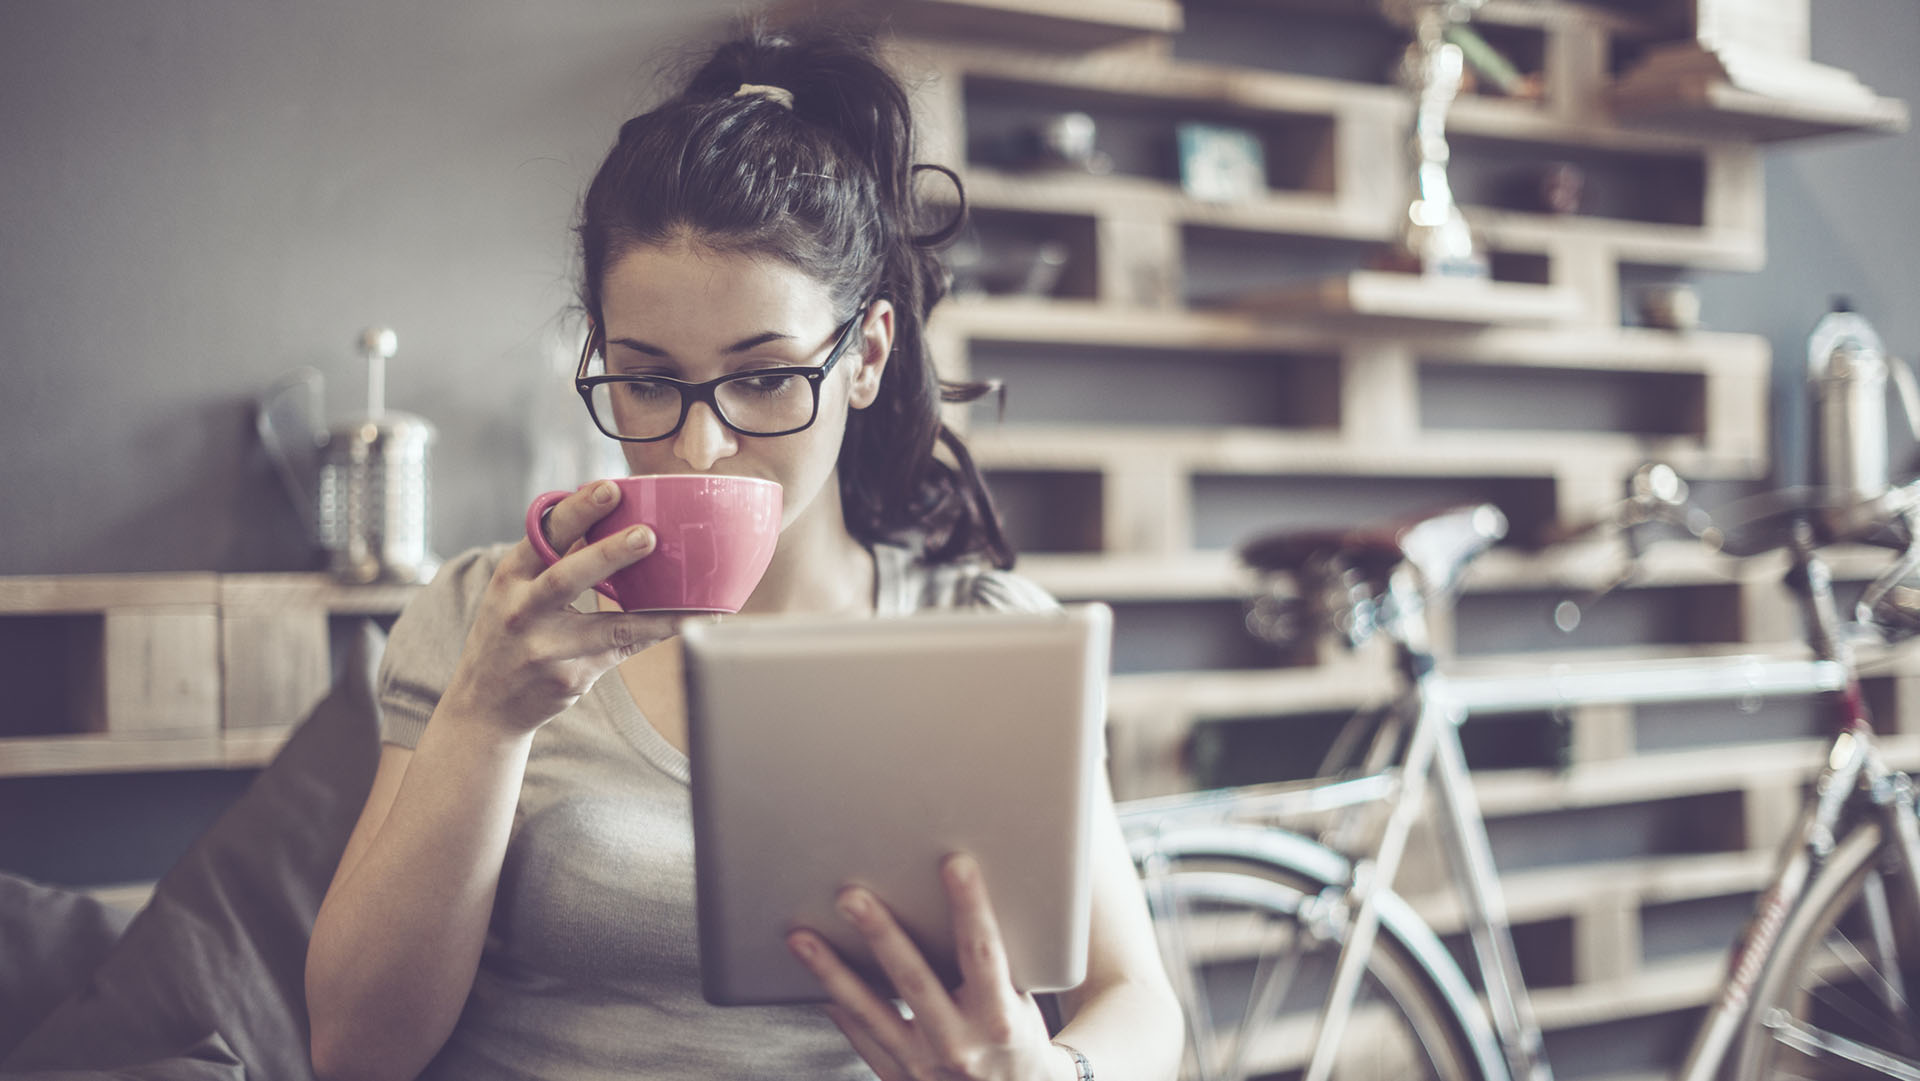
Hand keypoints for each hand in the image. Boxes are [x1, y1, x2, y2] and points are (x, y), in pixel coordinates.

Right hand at [442, 480, 682, 735]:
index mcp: (510, 577)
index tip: (609, 488)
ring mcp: (545, 650)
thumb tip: (606, 513)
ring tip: (690, 603)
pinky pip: (622, 652)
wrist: (486, 704)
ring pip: (606, 628)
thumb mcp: (516, 589)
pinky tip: (689, 625)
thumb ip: (553, 557)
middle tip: (647, 535)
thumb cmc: (510, 632)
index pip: (543, 537)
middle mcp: (522, 612)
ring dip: (652, 615)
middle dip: (607, 554)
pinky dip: (656, 636)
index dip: (577, 511)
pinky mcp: (570, 678)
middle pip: (566, 578)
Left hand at [788, 854, 1071, 1080]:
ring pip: (870, 1012)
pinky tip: (811, 980)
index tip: (954, 863)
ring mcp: (923, 1066)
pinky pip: (860, 1038)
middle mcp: (959, 1044)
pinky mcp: (899, 1078)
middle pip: (914, 980)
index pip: (982, 952)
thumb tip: (955, 896)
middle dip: (880, 934)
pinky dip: (837, 1008)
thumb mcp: (1022, 1002)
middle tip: (850, 896)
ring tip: (801, 937)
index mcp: (999, 1018)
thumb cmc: (1018, 1039)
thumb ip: (991, 961)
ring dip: (832, 972)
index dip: (970, 906)